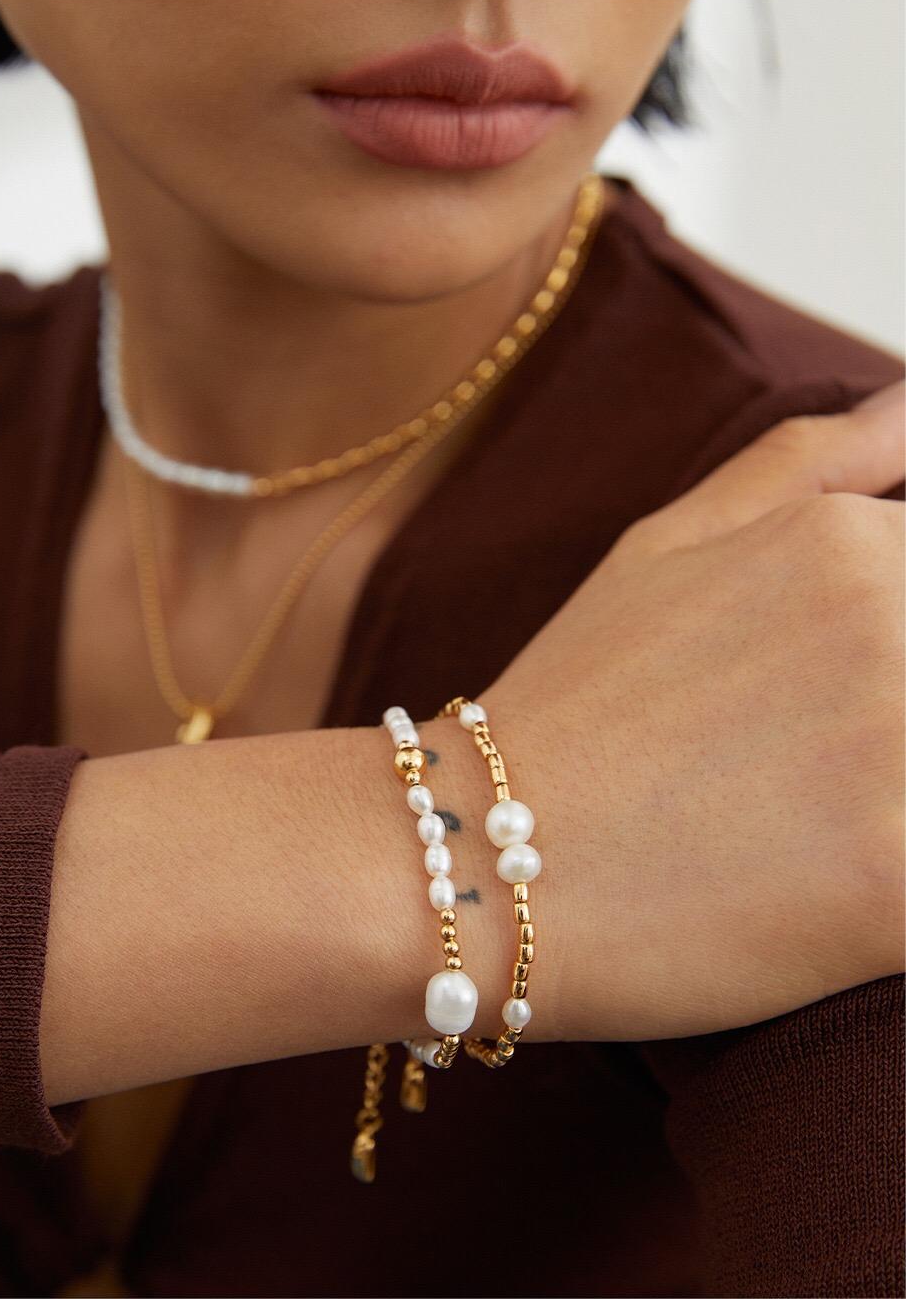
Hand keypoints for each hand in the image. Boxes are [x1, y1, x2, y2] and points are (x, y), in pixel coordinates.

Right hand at [479, 382, 903, 1040]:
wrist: (484, 855)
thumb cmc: (578, 698)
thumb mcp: (667, 542)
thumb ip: (810, 460)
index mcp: (852, 543)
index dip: (889, 645)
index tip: (816, 691)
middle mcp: (895, 627)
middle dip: (886, 713)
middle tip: (793, 755)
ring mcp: (903, 756)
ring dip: (893, 790)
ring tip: (795, 811)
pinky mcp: (900, 887)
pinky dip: (891, 882)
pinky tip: (814, 881)